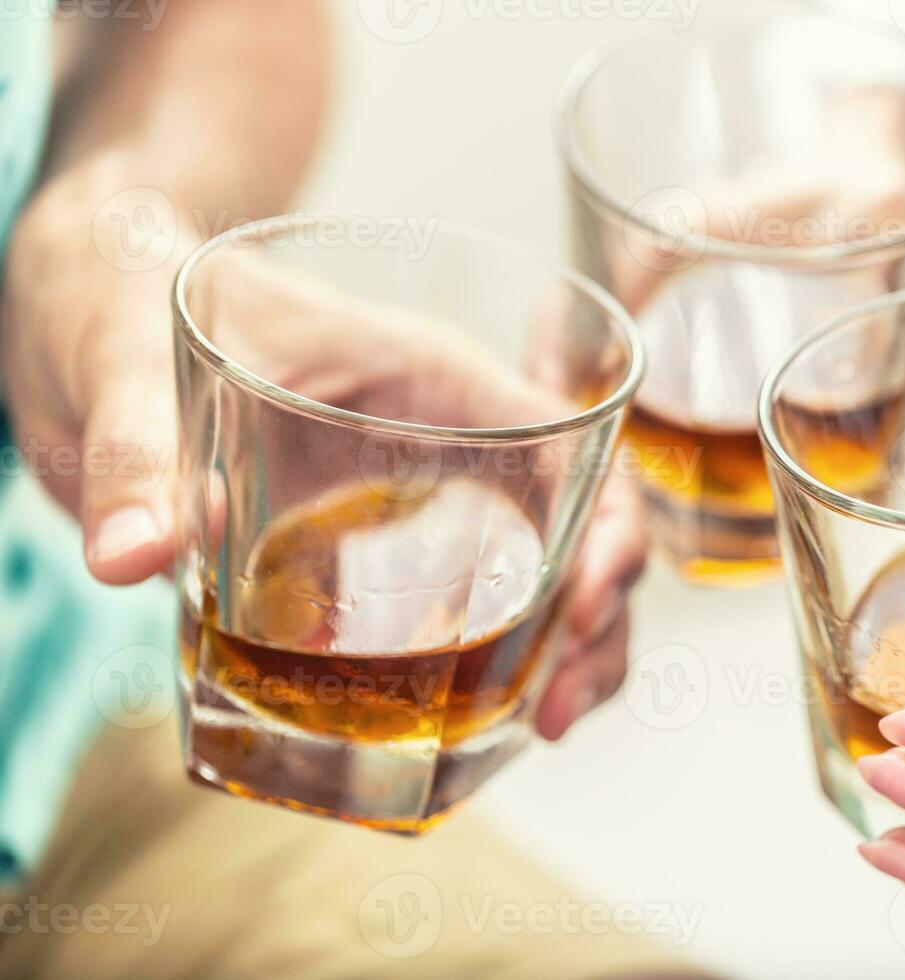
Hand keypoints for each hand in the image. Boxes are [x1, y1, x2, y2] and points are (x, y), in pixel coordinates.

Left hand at [0, 162, 644, 740]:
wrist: (80, 321)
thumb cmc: (123, 299)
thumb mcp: (124, 361)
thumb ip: (133, 451)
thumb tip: (134, 556)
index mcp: (428, 378)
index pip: (569, 439)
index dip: (608, 522)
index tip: (587, 605)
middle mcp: (445, 443)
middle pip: (578, 526)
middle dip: (596, 620)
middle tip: (558, 709)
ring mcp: (415, 502)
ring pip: (537, 577)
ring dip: (561, 655)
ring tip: (546, 725)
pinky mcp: (368, 553)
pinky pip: (457, 611)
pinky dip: (488, 671)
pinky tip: (472, 727)